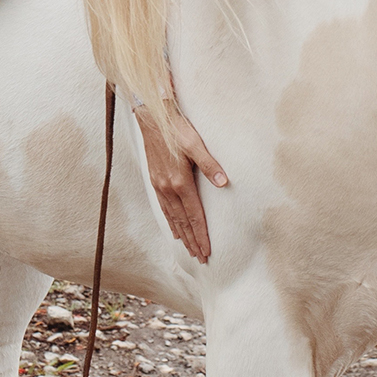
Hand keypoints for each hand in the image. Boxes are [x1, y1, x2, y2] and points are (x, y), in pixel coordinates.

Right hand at [132, 92, 229, 261]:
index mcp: (180, 182)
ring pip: (172, 217)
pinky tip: (174, 227)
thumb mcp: (196, 144)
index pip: (194, 216)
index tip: (207, 252)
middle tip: (200, 258)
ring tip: (189, 249)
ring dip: (182, 234)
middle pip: (183, 222)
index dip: (201, 235)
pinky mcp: (155, 180)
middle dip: (192, 241)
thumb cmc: (176, 128)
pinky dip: (170, 221)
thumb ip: (210, 165)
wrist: (152, 117)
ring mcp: (159, 186)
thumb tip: (224, 183)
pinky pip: (164, 208)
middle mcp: (168, 188)